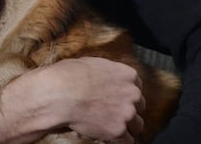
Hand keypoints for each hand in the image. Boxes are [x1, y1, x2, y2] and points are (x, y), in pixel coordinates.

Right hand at [0, 57, 144, 143]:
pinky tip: (108, 137)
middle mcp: (133, 93)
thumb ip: (108, 74)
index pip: (137, 88)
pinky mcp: (119, 131)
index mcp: (128, 75)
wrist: (61, 93)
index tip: (118, 100)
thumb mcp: (94, 65)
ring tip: (111, 127)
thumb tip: (105, 78)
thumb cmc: (71, 76)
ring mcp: (127, 113)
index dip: (126, 96)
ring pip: (137, 125)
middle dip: (127, 110)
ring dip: (126, 127)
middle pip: (139, 107)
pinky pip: (127, 141)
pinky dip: (118, 141)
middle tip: (113, 114)